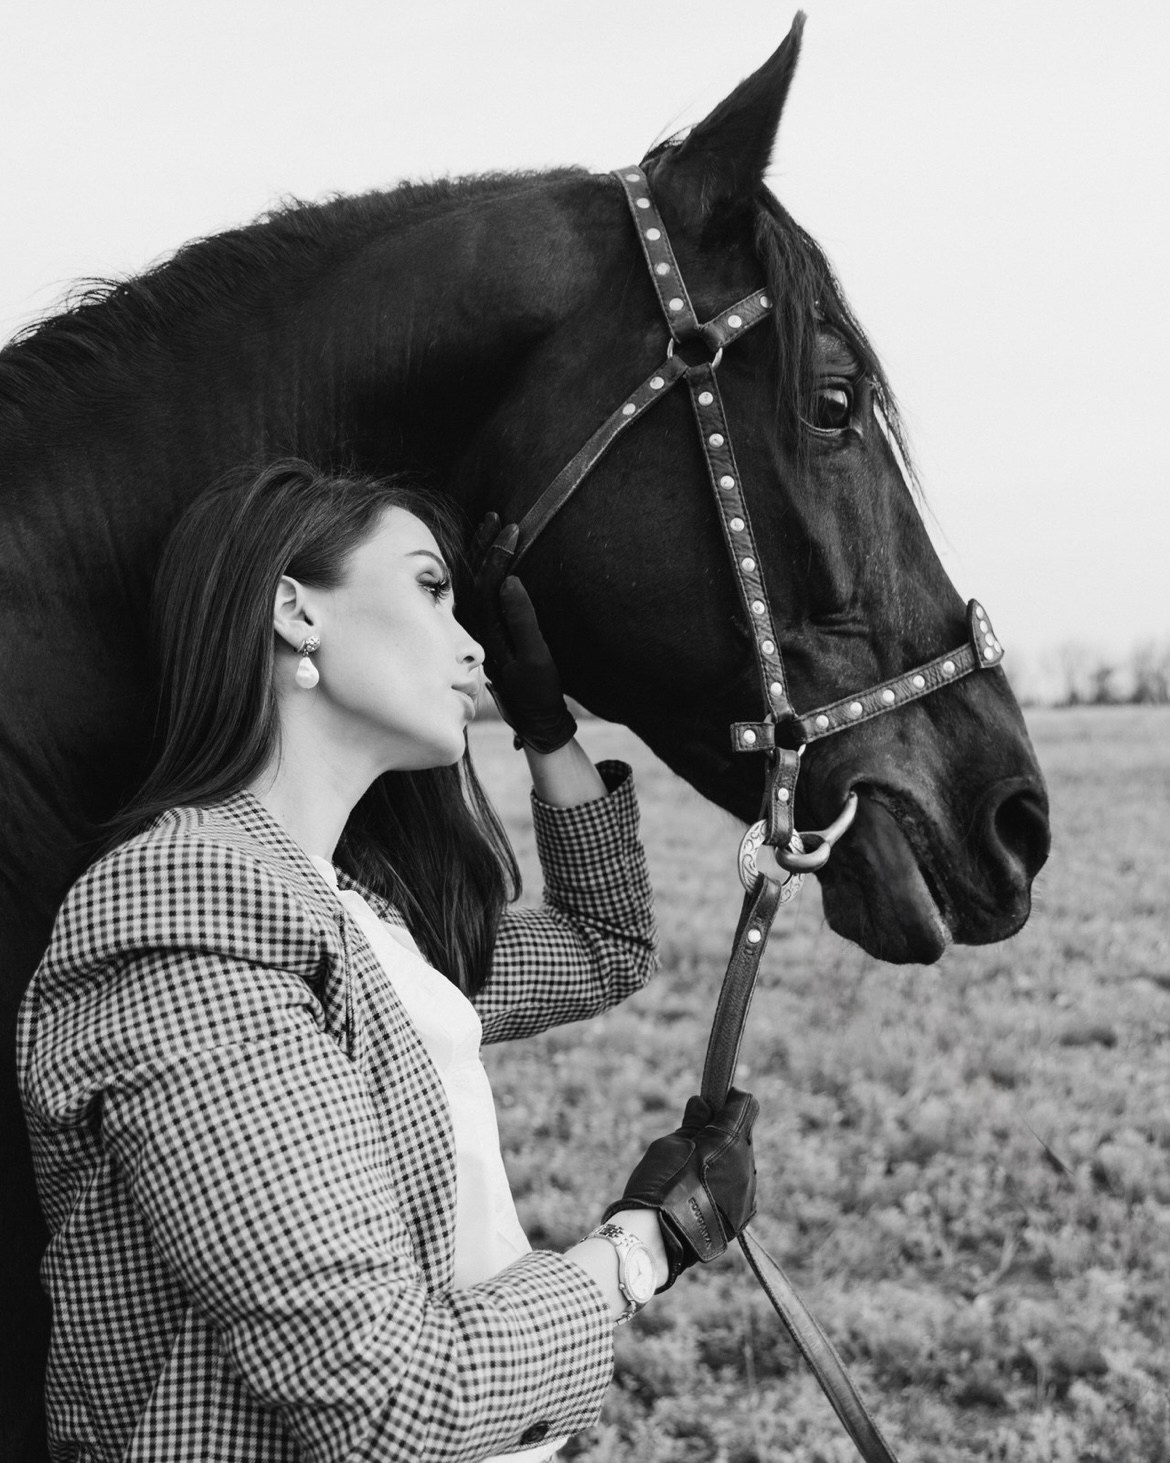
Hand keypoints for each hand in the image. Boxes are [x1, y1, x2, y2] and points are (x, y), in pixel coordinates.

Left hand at [470, 514, 576, 754]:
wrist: (534, 719)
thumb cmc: (539, 691)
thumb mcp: (537, 659)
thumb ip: (522, 621)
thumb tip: (509, 582)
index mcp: (488, 632)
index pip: (485, 584)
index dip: (497, 554)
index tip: (511, 528)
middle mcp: (479, 629)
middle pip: (473, 578)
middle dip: (484, 546)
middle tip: (496, 517)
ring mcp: (482, 629)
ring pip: (474, 583)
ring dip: (480, 553)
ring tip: (489, 525)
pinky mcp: (488, 631)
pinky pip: (480, 593)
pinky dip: (483, 569)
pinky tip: (488, 553)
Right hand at [603, 1089, 757, 1287]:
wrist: (655, 1240)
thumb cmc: (658, 1185)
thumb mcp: (670, 1145)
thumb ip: (693, 1124)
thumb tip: (704, 1104)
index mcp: (729, 1141)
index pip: (745, 1105)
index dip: (729, 1098)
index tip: (713, 1100)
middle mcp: (746, 1167)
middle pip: (743, 1135)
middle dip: (724, 1131)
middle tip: (695, 1137)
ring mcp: (746, 1195)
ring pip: (741, 1164)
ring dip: (725, 1160)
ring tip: (693, 1170)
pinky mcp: (741, 1217)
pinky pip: (738, 1190)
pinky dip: (724, 1184)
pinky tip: (700, 1191)